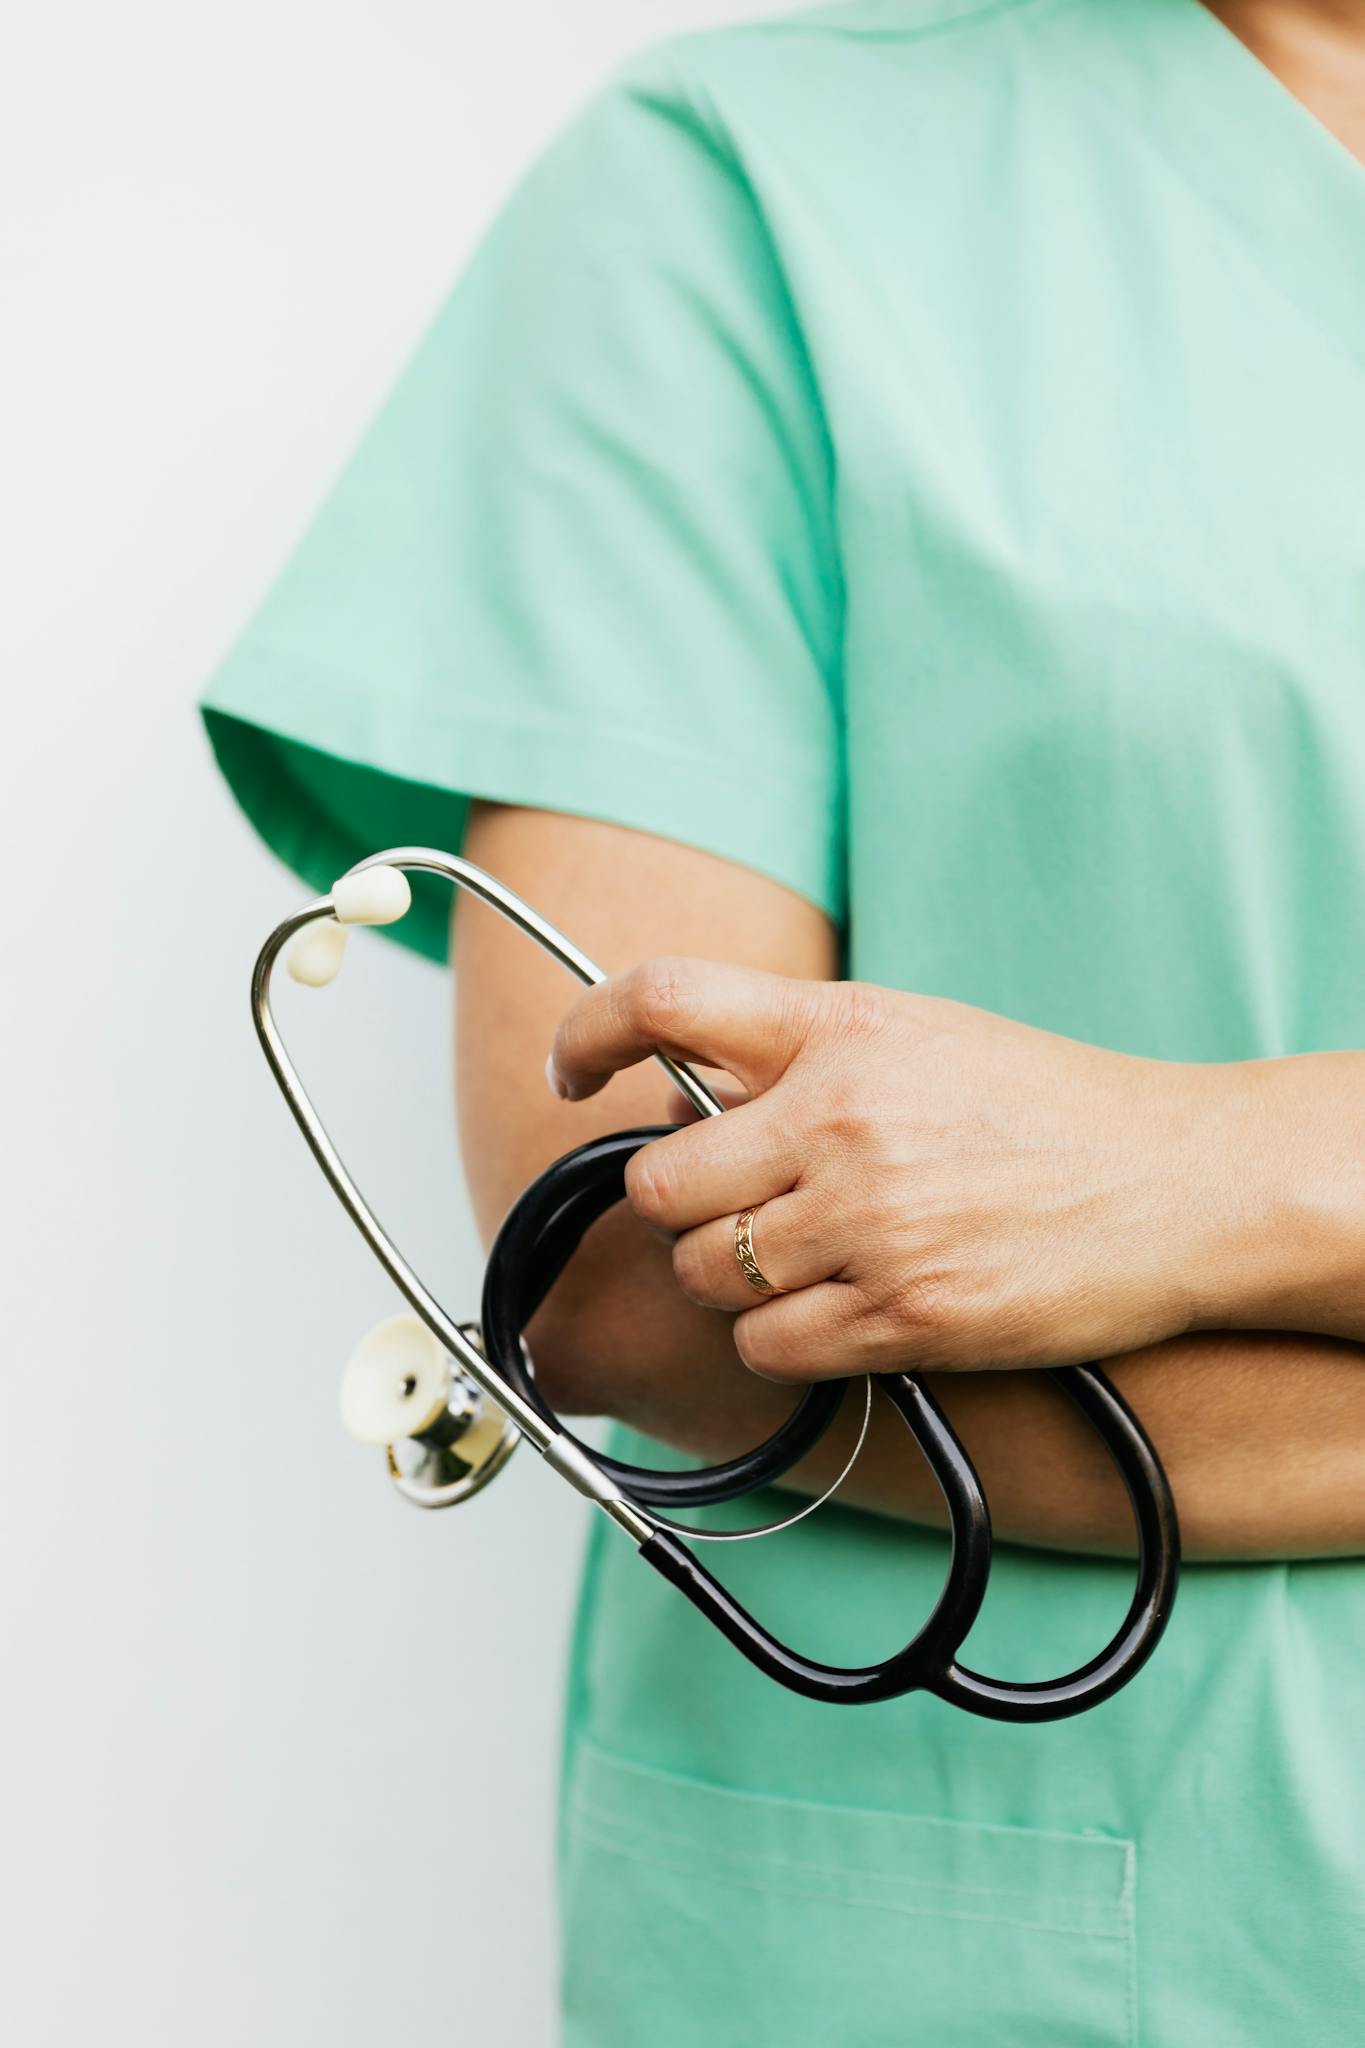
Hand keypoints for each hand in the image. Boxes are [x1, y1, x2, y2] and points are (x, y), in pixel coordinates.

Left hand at [546, 959, 1244, 1380]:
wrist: (1185, 1182)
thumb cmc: (1051, 1108)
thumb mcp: (919, 1036)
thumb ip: (798, 1056)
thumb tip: (681, 1097)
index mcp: (842, 1028)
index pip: (661, 1000)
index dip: (586, 1035)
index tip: (572, 1074)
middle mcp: (842, 1118)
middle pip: (658, 1183)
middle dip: (678, 1206)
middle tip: (731, 1206)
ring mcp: (871, 1222)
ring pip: (704, 1274)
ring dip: (732, 1279)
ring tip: (809, 1259)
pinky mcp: (906, 1317)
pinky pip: (768, 1348)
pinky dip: (783, 1341)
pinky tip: (839, 1311)